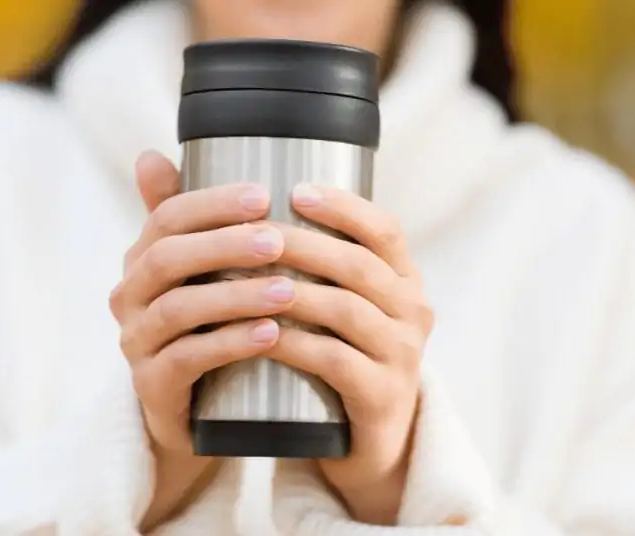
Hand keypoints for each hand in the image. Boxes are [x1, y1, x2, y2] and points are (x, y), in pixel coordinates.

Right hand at [109, 152, 293, 528]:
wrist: (199, 415)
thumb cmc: (209, 327)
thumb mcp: (202, 272)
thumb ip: (189, 220)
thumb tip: (151, 153)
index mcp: (143, 260)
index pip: (168, 218)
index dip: (212, 203)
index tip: (265, 195)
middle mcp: (130, 297)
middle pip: (168, 259)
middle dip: (224, 244)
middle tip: (278, 239)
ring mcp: (137, 344)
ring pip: (178, 310)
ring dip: (235, 295)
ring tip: (287, 288)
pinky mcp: (152, 387)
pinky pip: (186, 360)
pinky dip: (230, 343)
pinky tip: (271, 334)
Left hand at [265, 184, 433, 524]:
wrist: (363, 444)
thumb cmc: (334, 357)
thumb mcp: (332, 305)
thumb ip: (303, 259)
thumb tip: (222, 198)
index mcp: (404, 279)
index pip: (384, 229)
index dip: (343, 207)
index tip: (294, 191)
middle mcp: (413, 311)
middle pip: (358, 265)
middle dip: (302, 244)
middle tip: (250, 234)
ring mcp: (402, 355)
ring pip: (345, 310)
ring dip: (291, 292)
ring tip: (243, 280)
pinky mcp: (382, 396)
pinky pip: (335, 361)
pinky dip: (295, 344)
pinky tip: (260, 334)